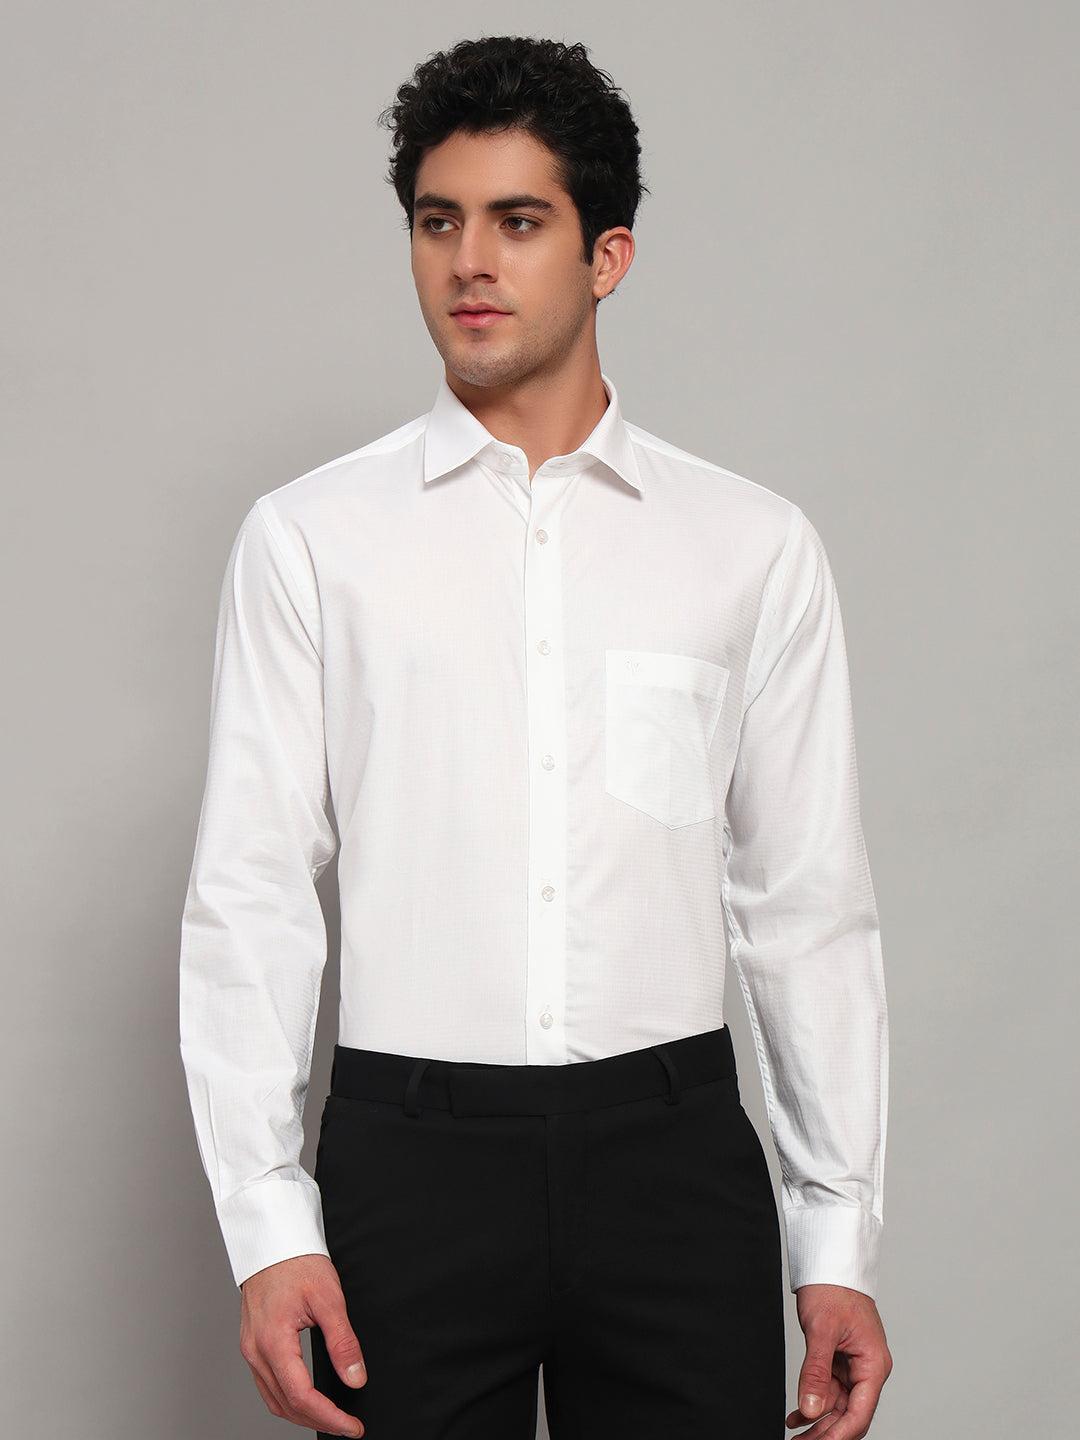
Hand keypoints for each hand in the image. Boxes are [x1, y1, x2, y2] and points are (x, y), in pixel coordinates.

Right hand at [239, 1253, 366, 1436]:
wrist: (273, 1240)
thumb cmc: (298, 1262)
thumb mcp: (329, 1298)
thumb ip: (343, 1342)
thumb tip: (355, 1379)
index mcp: (273, 1341)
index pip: (302, 1396)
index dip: (329, 1417)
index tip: (352, 1426)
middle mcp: (256, 1351)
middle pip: (286, 1405)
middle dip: (319, 1421)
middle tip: (348, 1427)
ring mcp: (250, 1349)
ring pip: (274, 1400)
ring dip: (303, 1415)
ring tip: (332, 1418)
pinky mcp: (252, 1345)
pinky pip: (267, 1385)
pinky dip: (288, 1400)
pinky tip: (307, 1399)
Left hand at [786, 1284, 891, 1439]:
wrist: (830, 1263)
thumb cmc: (833, 1288)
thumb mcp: (821, 1330)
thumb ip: (815, 1371)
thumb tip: (810, 1409)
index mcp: (873, 1364)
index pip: (860, 1412)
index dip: (839, 1435)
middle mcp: (867, 1369)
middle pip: (849, 1415)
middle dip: (825, 1434)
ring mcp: (853, 1366)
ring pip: (837, 1406)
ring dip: (816, 1422)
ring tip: (793, 1436)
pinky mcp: (840, 1360)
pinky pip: (829, 1390)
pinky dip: (812, 1402)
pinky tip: (796, 1417)